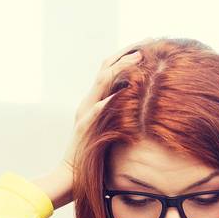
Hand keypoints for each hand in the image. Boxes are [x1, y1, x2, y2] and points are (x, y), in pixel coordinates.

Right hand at [61, 45, 144, 170]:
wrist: (70, 174)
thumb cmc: (93, 154)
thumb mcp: (108, 127)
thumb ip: (117, 112)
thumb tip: (137, 100)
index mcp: (94, 100)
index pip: (109, 69)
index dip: (126, 55)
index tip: (147, 44)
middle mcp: (88, 101)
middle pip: (105, 68)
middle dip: (126, 53)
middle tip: (147, 42)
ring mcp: (85, 114)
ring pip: (101, 84)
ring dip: (120, 69)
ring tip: (139, 59)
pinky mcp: (84, 129)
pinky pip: (95, 112)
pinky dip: (107, 101)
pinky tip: (120, 94)